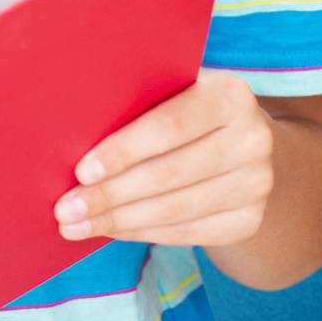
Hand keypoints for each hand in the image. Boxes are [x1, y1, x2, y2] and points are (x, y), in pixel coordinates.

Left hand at [52, 69, 273, 249]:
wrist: (240, 141)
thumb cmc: (184, 105)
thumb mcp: (172, 88)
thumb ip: (139, 97)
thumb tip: (75, 126)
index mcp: (231, 94)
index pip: (170, 126)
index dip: (124, 150)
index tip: (81, 170)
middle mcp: (253, 139)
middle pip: (169, 174)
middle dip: (110, 195)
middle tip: (64, 210)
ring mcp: (257, 184)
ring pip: (175, 210)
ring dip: (118, 221)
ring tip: (76, 225)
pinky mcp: (249, 219)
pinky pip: (187, 233)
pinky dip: (142, 233)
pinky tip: (110, 230)